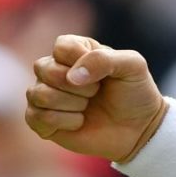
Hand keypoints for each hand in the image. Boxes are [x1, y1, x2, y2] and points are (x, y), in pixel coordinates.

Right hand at [25, 34, 164, 160]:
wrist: (140, 129)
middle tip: (96, 93)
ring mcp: (46, 95)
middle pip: (44, 69)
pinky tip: (78, 122)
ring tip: (87, 107)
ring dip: (70, 105)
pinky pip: (35, 117)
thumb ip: (103, 59)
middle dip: (77, 87)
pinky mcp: (43, 121)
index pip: (60, 47)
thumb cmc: (135, 92)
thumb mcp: (132, 66)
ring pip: (39, 94)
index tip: (102, 74)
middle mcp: (55, 69)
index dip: (80, 61)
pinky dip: (62, 122)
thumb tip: (72, 77)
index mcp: (74, 50)